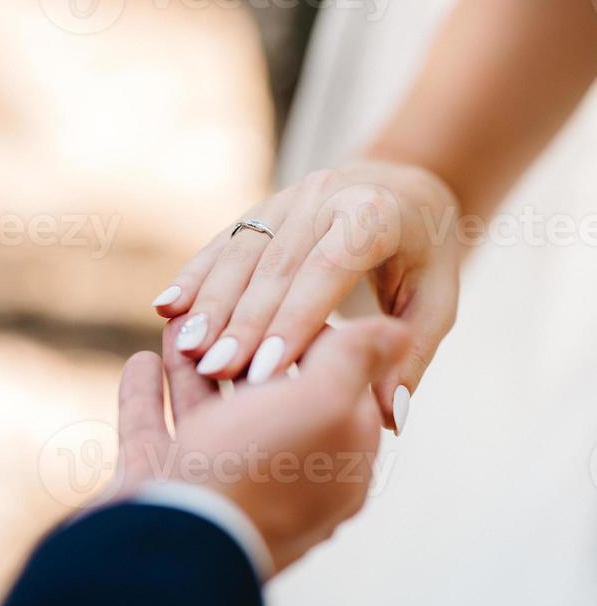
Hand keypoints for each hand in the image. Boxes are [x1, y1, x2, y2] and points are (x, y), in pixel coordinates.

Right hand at [107, 314, 407, 574]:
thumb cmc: (256, 473)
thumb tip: (399, 330)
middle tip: (227, 300)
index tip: (291, 293)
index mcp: (334, 466)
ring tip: (182, 318)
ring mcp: (218, 486)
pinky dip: (148, 393)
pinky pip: (155, 430)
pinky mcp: (163, 489)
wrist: (170, 555)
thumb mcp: (325, 406)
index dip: (312, 335)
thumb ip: (358, 361)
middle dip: (246, 343)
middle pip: (266, 393)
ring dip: (197, 361)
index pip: (335, 381)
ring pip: (209, 407)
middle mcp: (280, 479)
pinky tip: (141, 358)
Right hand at [152, 161, 458, 430]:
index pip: (328, 269)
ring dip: (211, 302)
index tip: (265, 371)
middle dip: (244, 319)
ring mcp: (291, 196)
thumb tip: (392, 418)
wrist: (405, 188)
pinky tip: (168, 307)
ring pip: (243, 251)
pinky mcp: (265, 205)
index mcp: (374, 215)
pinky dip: (196, 274)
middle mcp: (327, 194)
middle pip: (277, 263)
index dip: (295, 320)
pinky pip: (225, 241)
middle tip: (216, 371)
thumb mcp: (437, 302)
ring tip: (186, 349)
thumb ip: (411, 354)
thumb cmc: (425, 256)